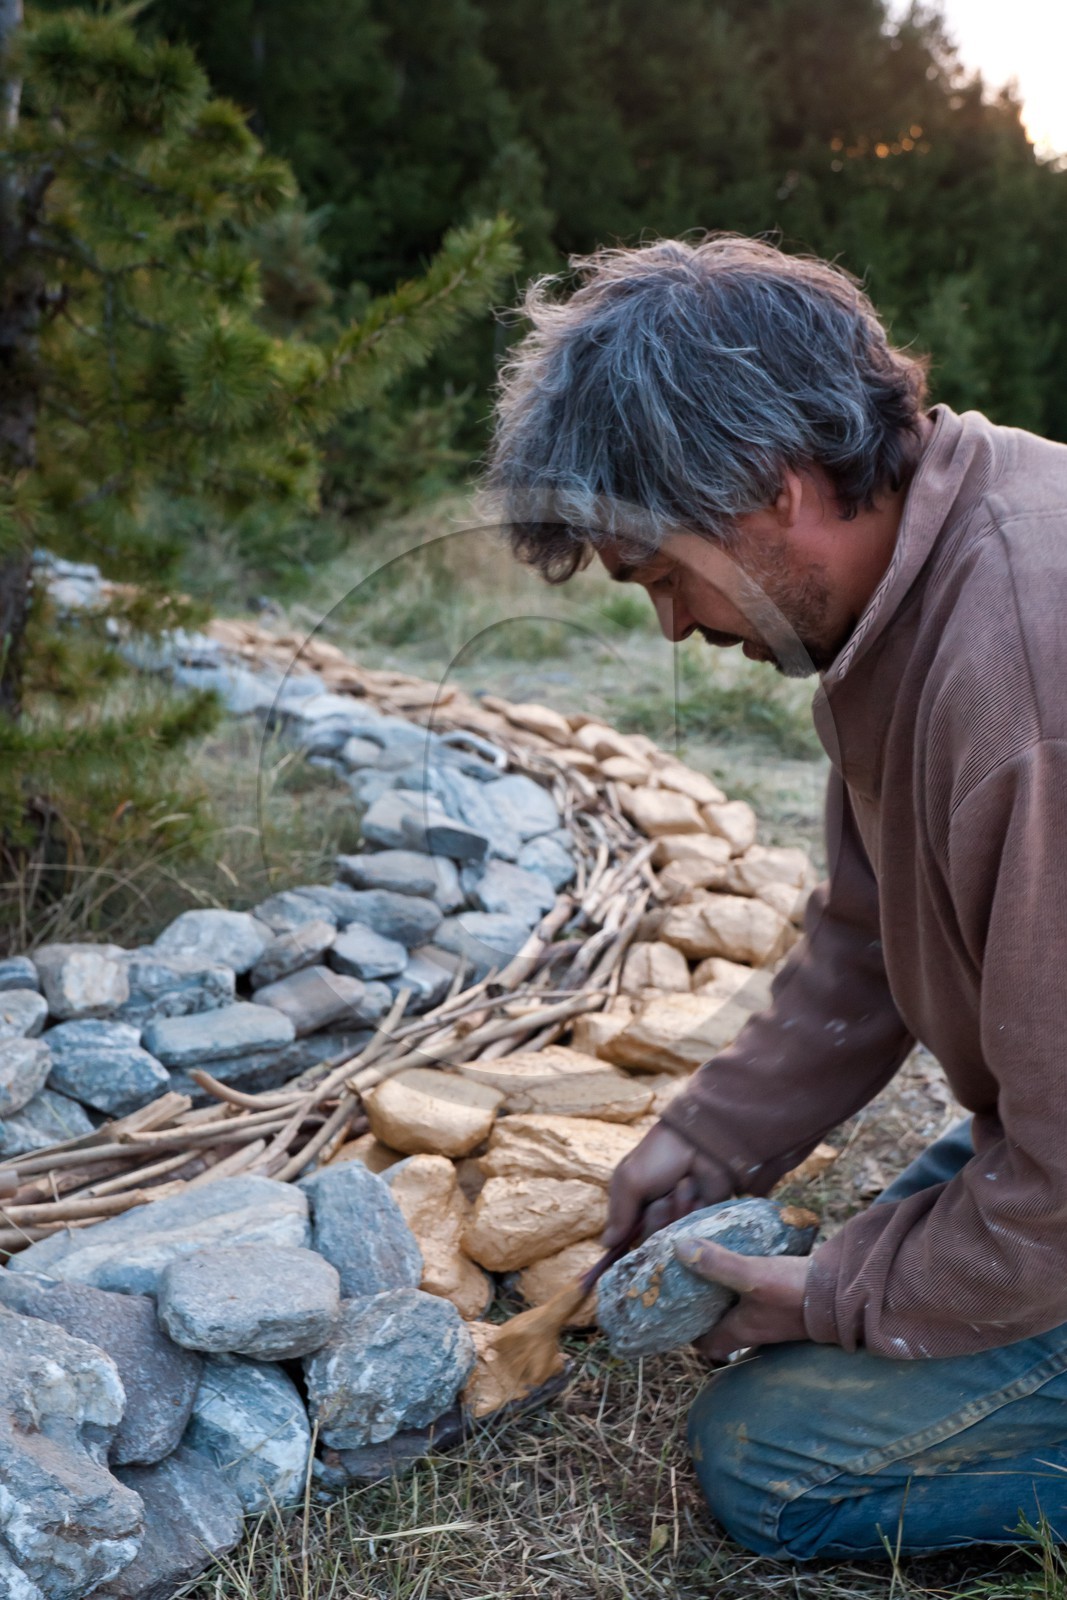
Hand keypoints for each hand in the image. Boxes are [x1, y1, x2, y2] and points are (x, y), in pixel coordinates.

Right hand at [603, 1122, 728, 1247]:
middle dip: (656, 1218)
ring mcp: (676, 1215)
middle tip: (663, 1199)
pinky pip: (694, 1230)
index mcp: (631, 1202)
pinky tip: (699, 1193)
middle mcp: (652, 1212)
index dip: (627, 1237)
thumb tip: (605, 1244)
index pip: (623, 1235)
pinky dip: (695, 1211)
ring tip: (683, 1186)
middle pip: (648, 1238)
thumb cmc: (660, 1155)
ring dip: (678, 1209)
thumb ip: (619, 1213)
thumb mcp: (630, 1179)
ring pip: (672, 1234)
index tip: (634, 1232)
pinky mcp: (699, 1217)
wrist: (702, 1142)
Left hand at [674, 1237, 809, 1361]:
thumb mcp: (752, 1275)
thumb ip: (718, 1264)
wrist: (846, 1293)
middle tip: (692, 1285)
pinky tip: (750, 1261)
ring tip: (716, 1270)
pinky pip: (764, 1298)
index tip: (678, 1314)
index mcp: (743, 1330)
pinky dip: (752, 1286)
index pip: (709, 1344)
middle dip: (708, 1312)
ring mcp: (778, 1318)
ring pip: (745, 1312)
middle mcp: (758, 1329)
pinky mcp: (792, 1303)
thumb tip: (680, 1248)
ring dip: (730, 1297)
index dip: (691, 1334)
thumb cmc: (795, 1292)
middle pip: (725, 1327)